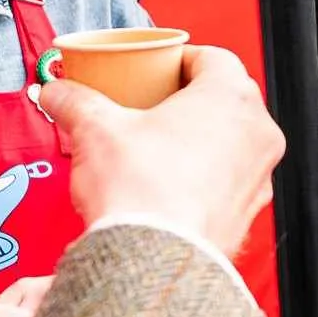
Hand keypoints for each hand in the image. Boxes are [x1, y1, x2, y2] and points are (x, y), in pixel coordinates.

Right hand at [39, 46, 283, 257]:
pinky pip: (229, 179)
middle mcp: (258, 133)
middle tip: (151, 104)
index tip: (155, 67)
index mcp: (232, 97)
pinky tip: (170, 183)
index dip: (178, 59)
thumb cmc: (141, 192)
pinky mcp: (248, 210)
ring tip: (157, 146)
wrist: (153, 259)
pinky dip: (205, 174)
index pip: (212, 57)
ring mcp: (259, 174)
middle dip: (187, 98)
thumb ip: (76, 102)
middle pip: (225, 97)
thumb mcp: (97, 130)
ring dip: (199, 137)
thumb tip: (58, 93)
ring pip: (232, 140)